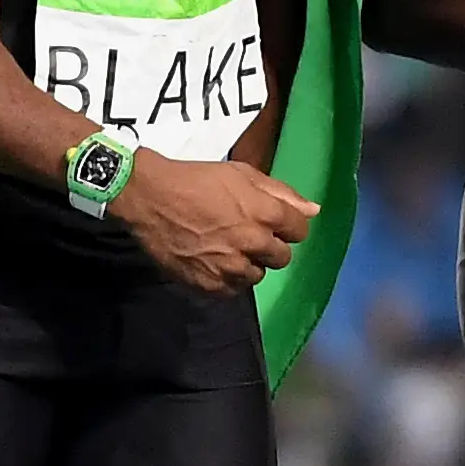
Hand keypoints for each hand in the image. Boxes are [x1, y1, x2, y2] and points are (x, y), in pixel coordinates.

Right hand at [111, 150, 315, 294]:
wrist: (150, 197)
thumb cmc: (197, 180)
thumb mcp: (242, 174)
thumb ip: (281, 193)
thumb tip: (314, 211)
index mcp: (265, 213)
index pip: (299, 231)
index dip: (288, 226)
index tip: (272, 222)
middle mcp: (253, 243)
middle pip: (282, 258)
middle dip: (270, 247)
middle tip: (247, 236)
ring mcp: (231, 266)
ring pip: (257, 275)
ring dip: (249, 264)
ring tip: (228, 249)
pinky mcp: (209, 283)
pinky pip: (232, 290)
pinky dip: (227, 279)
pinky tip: (213, 262)